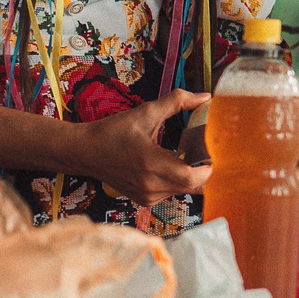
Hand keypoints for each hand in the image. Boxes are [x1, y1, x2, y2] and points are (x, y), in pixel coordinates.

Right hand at [78, 88, 213, 203]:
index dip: (208, 168)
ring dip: (193, 175)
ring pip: (184, 191)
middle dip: (205, 170)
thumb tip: (204, 97)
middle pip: (193, 186)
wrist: (85, 152)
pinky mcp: (144, 200)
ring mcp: (147, 196)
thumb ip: (176, 102)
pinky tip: (175, 163)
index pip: (192, 178)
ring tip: (191, 154)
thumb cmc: (113, 132)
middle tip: (207, 151)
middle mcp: (150, 186)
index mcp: (151, 164)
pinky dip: (179, 180)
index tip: (213, 151)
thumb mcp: (145, 112)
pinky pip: (172, 193)